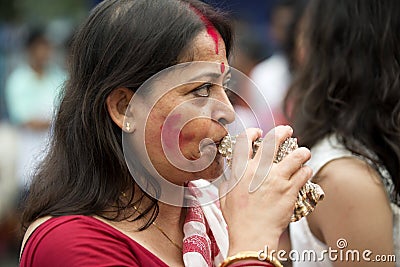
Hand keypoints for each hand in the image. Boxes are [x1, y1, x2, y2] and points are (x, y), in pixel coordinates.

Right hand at [219, 126, 311, 255]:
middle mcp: (259, 170)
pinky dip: (306, 170)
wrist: (252, 234)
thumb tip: (231, 175)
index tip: (259, 132)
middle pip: (273, 142)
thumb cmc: (238, 218)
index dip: (253, 133)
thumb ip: (229, 181)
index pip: (246, 141)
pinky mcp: (290, 190)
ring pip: (295, 156)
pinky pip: (304, 173)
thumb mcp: (225, 196)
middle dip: (282, 132)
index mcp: (241, 170)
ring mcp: (276, 179)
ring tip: (304, 152)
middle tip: (287, 130)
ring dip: (301, 152)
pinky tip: (305, 171)